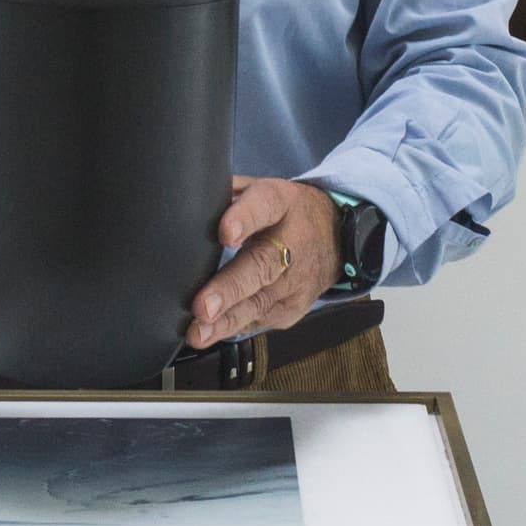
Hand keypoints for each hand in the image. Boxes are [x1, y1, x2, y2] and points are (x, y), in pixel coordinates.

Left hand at [188, 177, 340, 349]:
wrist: (336, 238)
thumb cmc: (287, 213)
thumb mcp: (263, 190)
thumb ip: (230, 194)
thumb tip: (189, 198)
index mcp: (279, 203)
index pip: (264, 206)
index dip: (243, 219)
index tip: (224, 232)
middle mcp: (291, 243)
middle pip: (261, 267)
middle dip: (229, 289)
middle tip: (203, 306)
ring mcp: (295, 282)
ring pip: (259, 304)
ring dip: (225, 321)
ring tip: (199, 332)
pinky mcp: (292, 309)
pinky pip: (259, 321)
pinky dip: (233, 328)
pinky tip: (210, 335)